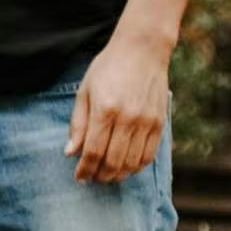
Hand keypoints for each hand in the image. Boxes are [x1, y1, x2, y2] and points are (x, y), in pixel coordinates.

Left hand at [71, 29, 174, 182]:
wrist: (142, 51)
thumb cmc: (107, 69)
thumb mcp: (84, 92)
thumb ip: (77, 124)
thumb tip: (70, 153)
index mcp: (105, 111)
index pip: (93, 152)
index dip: (85, 169)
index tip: (78, 178)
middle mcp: (128, 119)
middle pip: (113, 161)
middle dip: (100, 176)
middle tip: (91, 180)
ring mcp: (147, 122)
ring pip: (133, 162)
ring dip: (118, 175)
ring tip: (107, 176)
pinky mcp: (160, 123)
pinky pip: (150, 154)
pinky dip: (138, 167)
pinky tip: (126, 168)